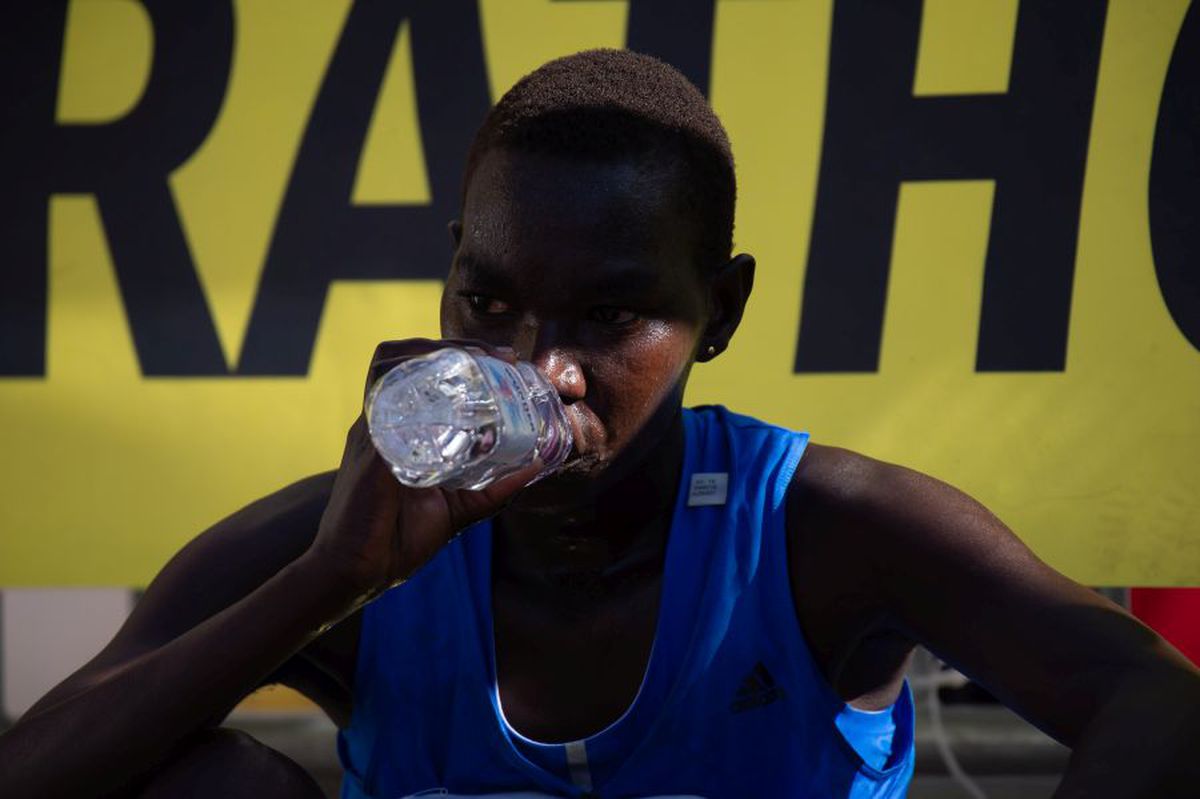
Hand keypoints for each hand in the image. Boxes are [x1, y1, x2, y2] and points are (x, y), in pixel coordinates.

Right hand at [307, 339, 537, 600]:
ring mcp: (372, 433)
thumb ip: (495, 487)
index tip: (501, 357)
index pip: (417, 369)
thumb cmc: (400, 538)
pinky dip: (414, 394)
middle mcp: (381, 422)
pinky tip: (448, 394)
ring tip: (473, 360)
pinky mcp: (369, 454)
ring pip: (389, 369)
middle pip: (401, 357)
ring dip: (429, 354)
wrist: (361, 573)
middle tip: (494, 355)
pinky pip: (385, 409)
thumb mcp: (460, 506)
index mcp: (399, 428)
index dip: (455, 353)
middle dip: (448, 345)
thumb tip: (537, 466)